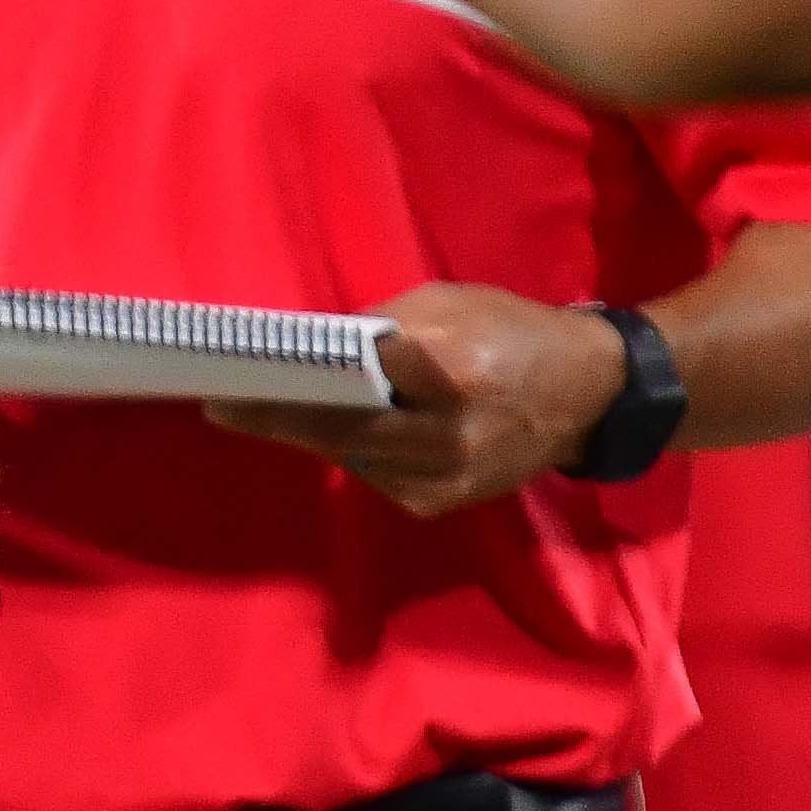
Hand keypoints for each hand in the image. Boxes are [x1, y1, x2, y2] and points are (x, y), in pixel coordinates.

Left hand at [207, 282, 630, 515]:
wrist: (588, 392)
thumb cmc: (509, 331)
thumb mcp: (445, 305)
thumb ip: (379, 330)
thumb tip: (307, 350)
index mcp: (451, 371)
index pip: (350, 382)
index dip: (287, 388)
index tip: (228, 388)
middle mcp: (450, 435)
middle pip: (340, 431)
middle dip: (278, 418)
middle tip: (222, 404)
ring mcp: (448, 478)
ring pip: (351, 457)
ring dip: (312, 433)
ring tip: (269, 408)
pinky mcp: (443, 504)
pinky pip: (375, 476)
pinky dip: (352, 451)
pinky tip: (339, 429)